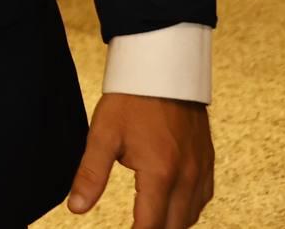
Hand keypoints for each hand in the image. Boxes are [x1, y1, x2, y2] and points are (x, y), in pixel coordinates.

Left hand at [67, 92, 213, 227]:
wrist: (163, 71)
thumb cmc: (130, 101)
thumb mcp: (102, 136)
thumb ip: (90, 175)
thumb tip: (76, 207)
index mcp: (160, 174)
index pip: (149, 225)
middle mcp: (187, 177)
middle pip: (173, 226)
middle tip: (133, 226)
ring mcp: (202, 170)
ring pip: (191, 216)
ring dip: (170, 224)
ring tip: (148, 222)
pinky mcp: (208, 162)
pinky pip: (203, 199)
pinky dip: (187, 210)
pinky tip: (171, 206)